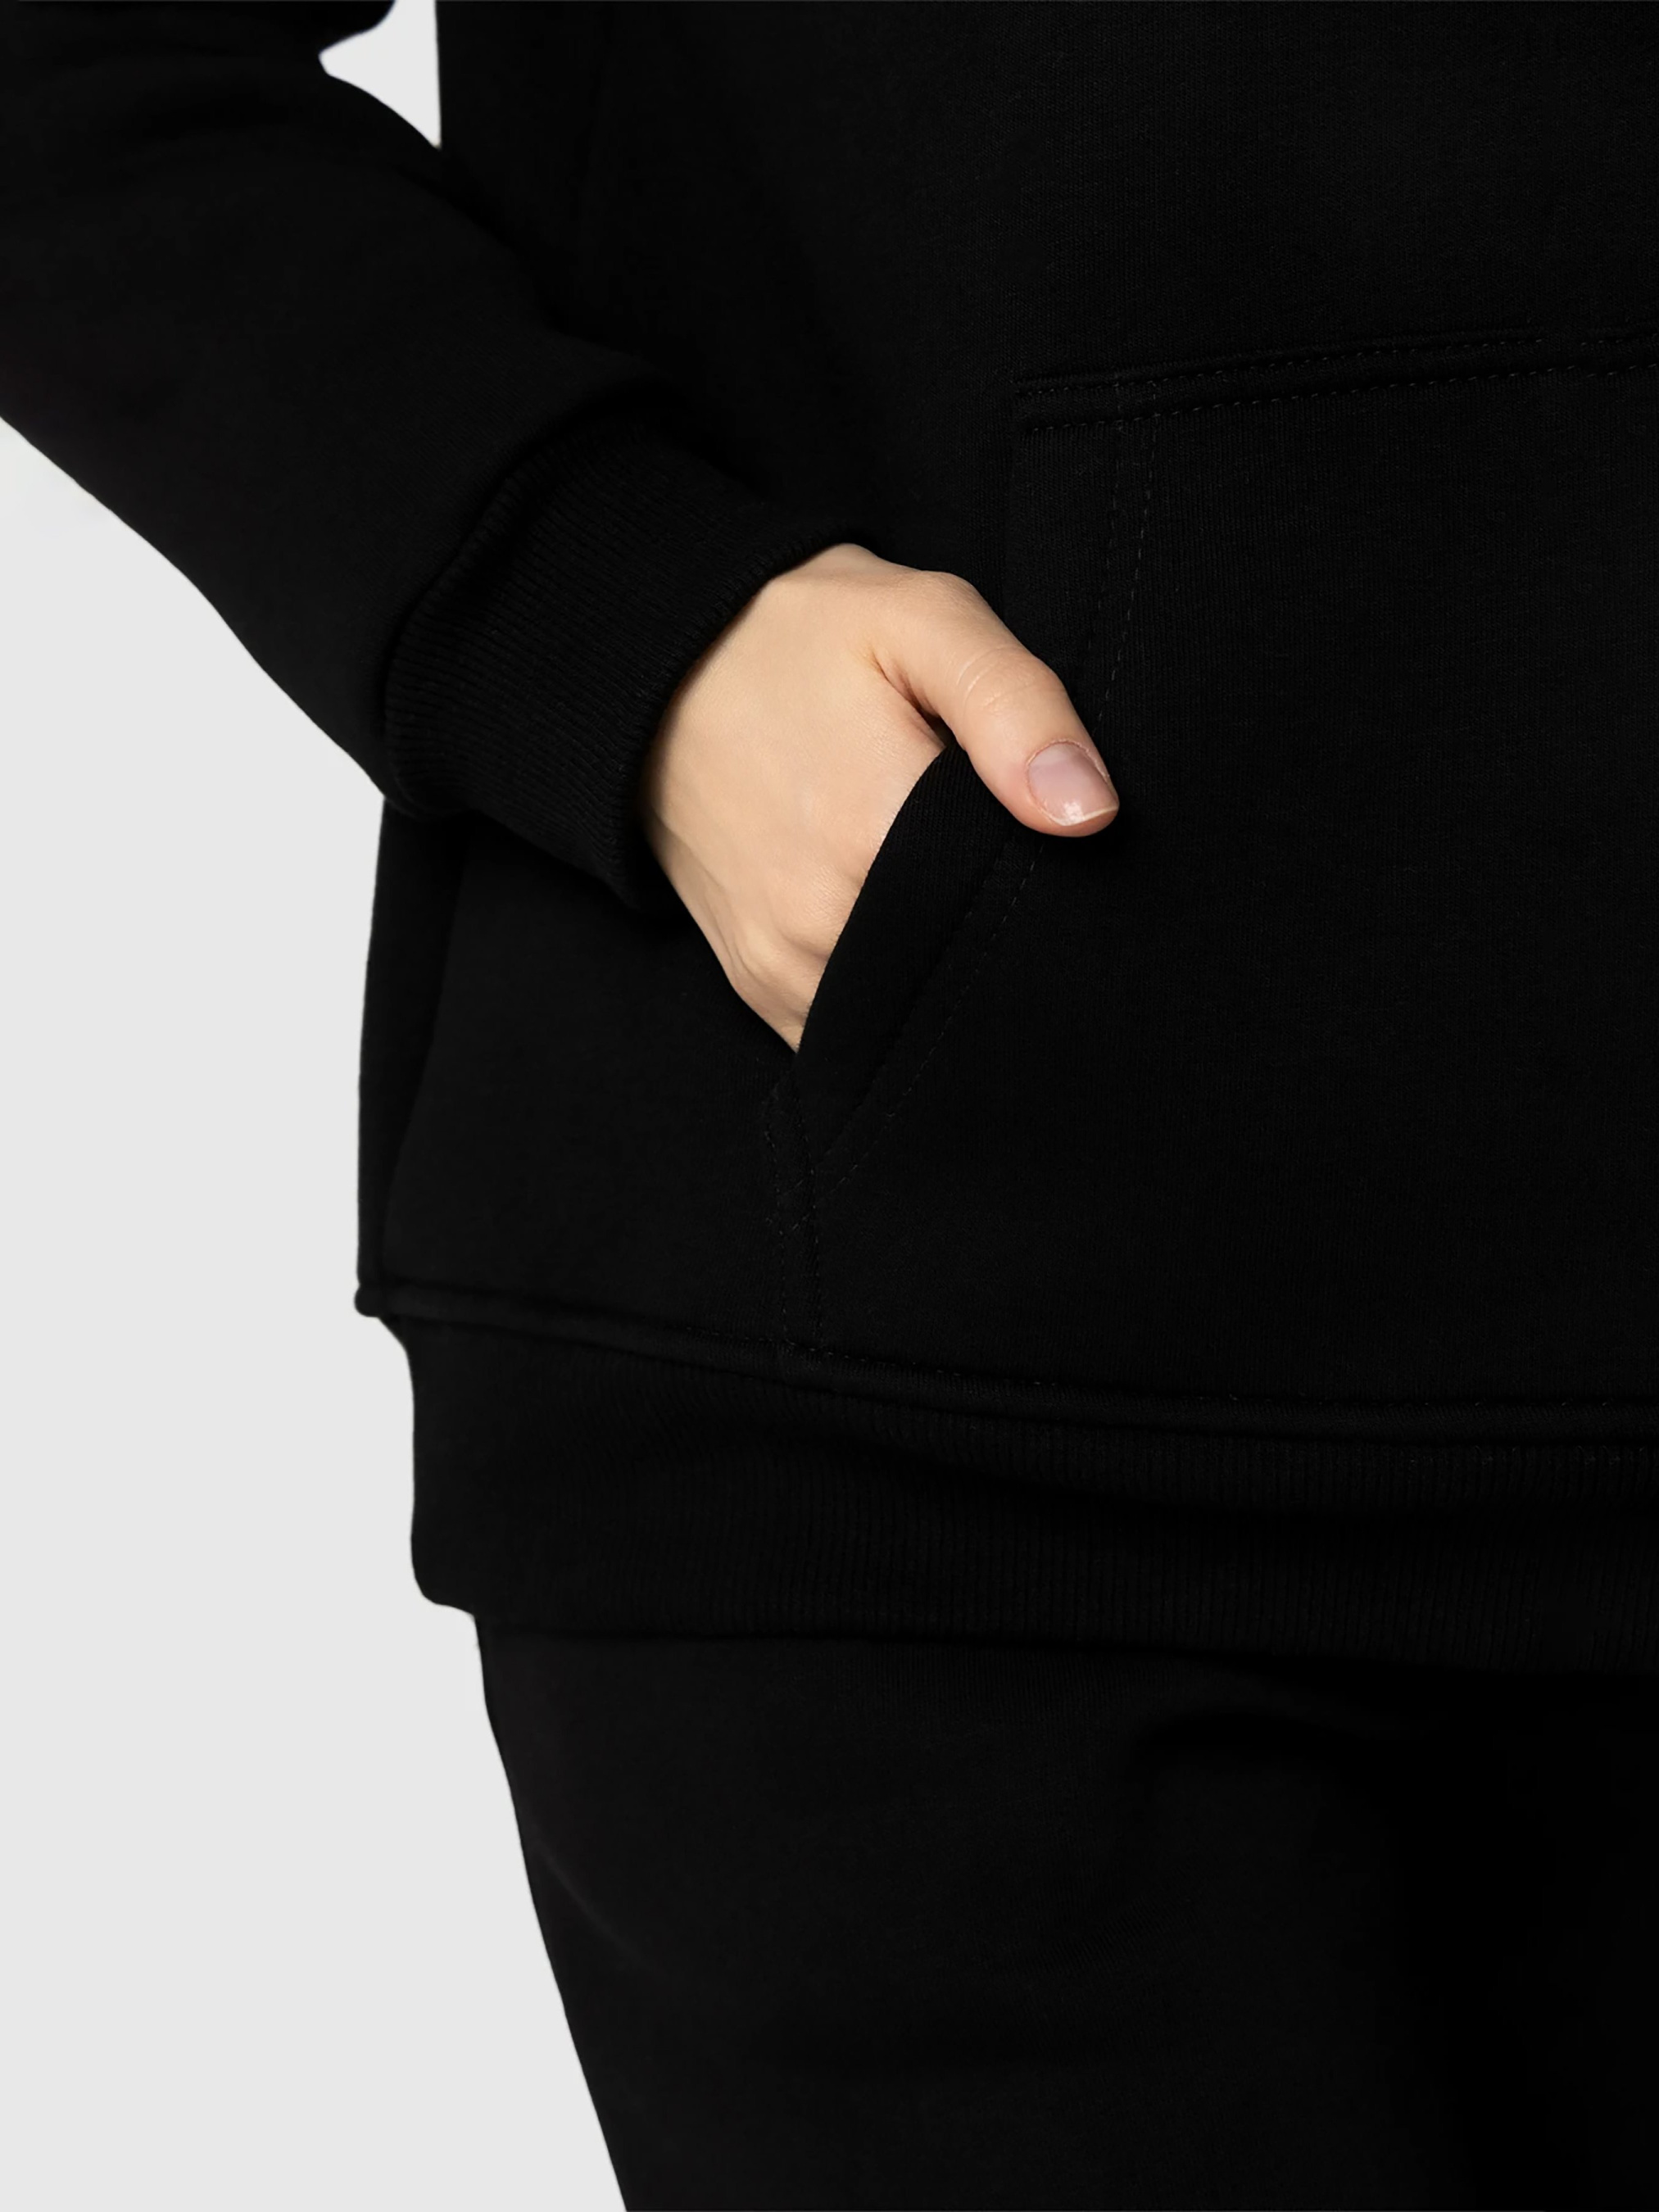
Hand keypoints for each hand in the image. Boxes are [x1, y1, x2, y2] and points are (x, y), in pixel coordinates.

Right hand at [637, 540, 1119, 1050]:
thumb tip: (1089, 814)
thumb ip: (1015, 708)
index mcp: (873, 830)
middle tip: (1001, 861)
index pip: (1013, 915)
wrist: (658, 671)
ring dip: (946, 973)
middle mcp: (822, 923)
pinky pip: (856, 1033)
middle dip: (1002, 936)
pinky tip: (906, 929)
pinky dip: (893, 998)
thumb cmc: (804, 638)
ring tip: (950, 889)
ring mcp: (786, 969)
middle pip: (966, 973)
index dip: (1059, 893)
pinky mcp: (765, 992)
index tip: (1063, 855)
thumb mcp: (924, 622)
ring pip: (911, 1014)